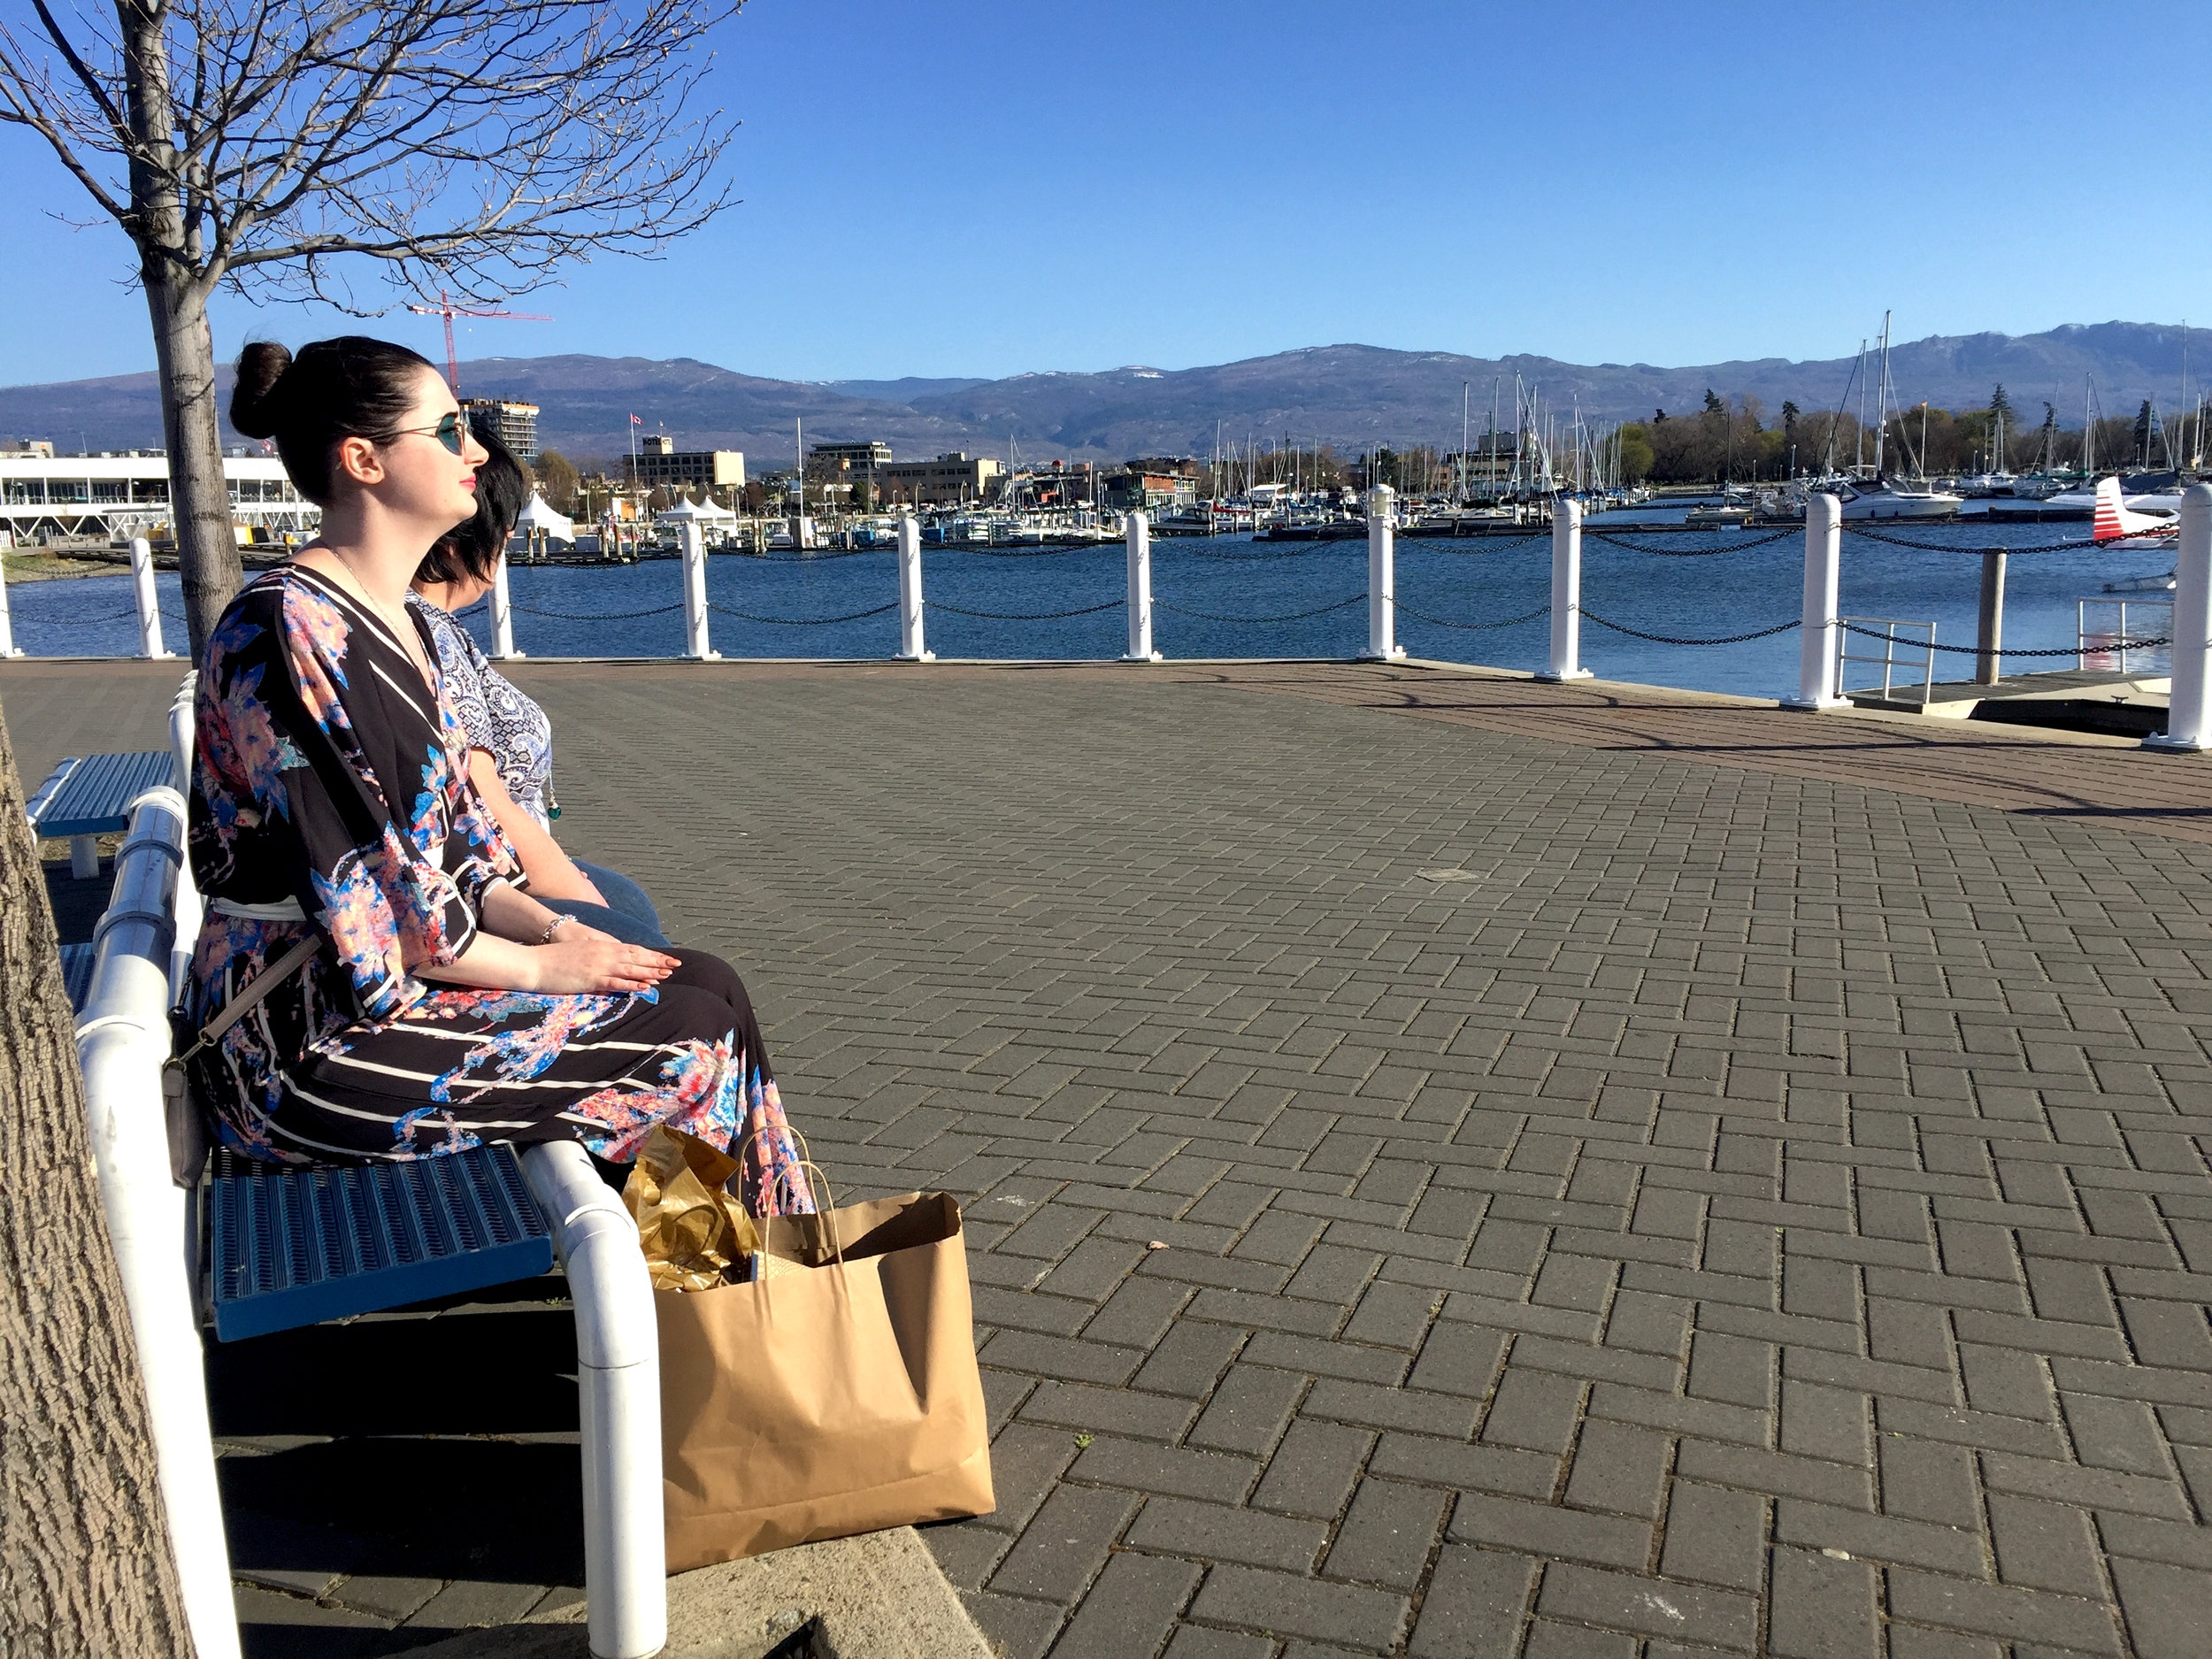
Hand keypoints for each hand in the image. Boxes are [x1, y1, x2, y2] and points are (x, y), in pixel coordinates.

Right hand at [529, 934, 679, 994]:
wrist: (534, 962)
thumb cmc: (554, 959)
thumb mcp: (580, 952)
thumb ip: (597, 955)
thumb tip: (611, 962)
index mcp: (600, 945)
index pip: (631, 949)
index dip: (650, 954)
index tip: (665, 958)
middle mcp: (603, 953)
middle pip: (635, 957)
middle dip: (657, 961)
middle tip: (676, 965)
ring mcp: (597, 966)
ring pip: (630, 969)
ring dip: (650, 972)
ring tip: (667, 975)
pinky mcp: (590, 979)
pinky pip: (615, 983)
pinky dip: (631, 985)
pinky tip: (645, 987)